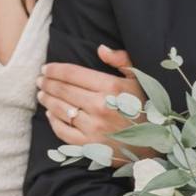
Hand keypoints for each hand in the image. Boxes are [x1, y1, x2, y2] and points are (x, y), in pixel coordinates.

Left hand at [37, 46, 155, 164]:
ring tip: (41, 94)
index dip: (55, 69)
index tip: (46, 68)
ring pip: (60, 109)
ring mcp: (93, 128)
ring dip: (47, 100)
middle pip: (63, 90)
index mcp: (111, 87)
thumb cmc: (146, 108)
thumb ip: (122, 60)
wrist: (155, 144)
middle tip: (40, 80)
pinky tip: (50, 113)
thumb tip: (101, 49)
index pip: (73, 73)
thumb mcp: (140, 80)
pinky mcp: (89, 146)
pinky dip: (54, 121)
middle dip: (47, 83)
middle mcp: (100, 107)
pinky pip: (63, 131)